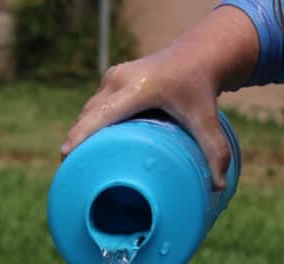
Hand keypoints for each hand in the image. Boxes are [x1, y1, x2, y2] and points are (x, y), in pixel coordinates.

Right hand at [60, 5, 259, 188]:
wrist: (197, 55)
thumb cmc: (199, 88)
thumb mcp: (207, 117)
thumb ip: (215, 151)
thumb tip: (217, 187)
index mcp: (137, 87)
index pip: (101, 115)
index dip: (81, 136)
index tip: (65, 158)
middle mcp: (118, 80)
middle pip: (88, 117)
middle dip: (75, 144)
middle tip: (70, 176)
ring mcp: (111, 80)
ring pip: (88, 113)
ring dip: (80, 137)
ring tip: (74, 168)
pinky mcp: (110, 83)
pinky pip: (93, 109)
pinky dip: (87, 129)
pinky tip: (82, 151)